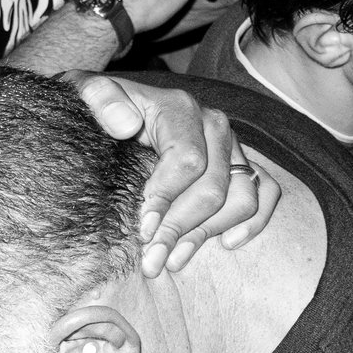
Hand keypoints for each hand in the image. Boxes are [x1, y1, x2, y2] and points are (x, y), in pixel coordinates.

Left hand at [77, 73, 277, 273]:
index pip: (186, 160)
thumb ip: (99, 97)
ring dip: (208, 234)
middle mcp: (213, 125)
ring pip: (240, 197)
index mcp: (179, 108)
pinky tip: (226, 243)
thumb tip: (125, 123)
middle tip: (151, 260)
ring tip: (173, 260)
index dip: (166, 199)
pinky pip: (265, 192)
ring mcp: (231, 146)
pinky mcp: (241, 164)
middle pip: (212, 187)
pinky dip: (254, 221)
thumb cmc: (101, 106)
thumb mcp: (87, 92)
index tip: (142, 229)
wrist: (118, 106)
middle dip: (180, 228)